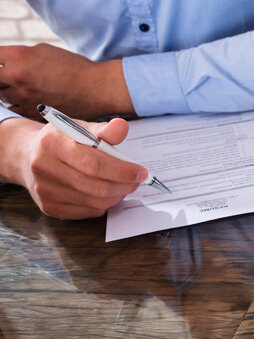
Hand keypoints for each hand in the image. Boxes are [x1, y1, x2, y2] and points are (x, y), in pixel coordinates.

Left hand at [0, 43, 132, 119]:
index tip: (5, 64)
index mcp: (19, 57)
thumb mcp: (44, 50)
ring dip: (9, 91)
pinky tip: (33, 100)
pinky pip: (15, 109)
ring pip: (2, 96)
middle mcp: (17, 77)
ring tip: (27, 88)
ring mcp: (23, 98)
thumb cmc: (74, 67)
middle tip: (15, 76)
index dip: (0, 61)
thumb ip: (20, 55)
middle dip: (2, 77)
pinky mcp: (31, 113)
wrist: (98, 88)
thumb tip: (6, 61)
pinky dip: (19, 105)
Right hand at [0, 117, 146, 218]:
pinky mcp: (49, 207)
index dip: (122, 170)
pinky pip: (87, 211)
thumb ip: (103, 130)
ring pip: (94, 202)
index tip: (141, 172)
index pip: (94, 163)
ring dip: (117, 196)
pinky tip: (107, 193)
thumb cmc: (61, 140)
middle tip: (136, 180)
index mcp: (52, 143)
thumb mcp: (79, 127)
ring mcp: (45, 191)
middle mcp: (44, 168)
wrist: (27, 155)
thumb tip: (122, 127)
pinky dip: (104, 204)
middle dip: (124, 185)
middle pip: (96, 187)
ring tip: (124, 185)